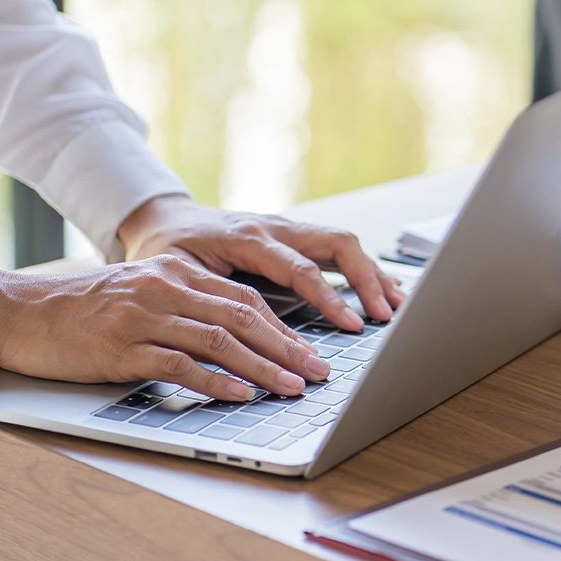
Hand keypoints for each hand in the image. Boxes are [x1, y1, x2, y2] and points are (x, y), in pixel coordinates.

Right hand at [0, 256, 328, 399]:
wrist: (21, 313)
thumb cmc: (88, 311)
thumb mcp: (147, 296)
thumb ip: (192, 310)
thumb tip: (246, 344)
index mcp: (180, 273)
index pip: (247, 299)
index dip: (287, 327)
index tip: (315, 352)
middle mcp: (168, 288)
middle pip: (244, 317)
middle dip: (289, 348)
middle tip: (319, 373)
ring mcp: (145, 316)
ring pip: (219, 340)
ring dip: (263, 367)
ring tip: (293, 387)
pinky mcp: (122, 346)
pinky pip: (179, 364)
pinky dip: (215, 381)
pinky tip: (241, 395)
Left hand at [118, 196, 405, 330]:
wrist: (162, 219)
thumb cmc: (165, 250)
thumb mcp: (174, 274)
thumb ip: (206, 300)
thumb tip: (237, 341)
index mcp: (248, 236)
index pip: (301, 268)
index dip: (330, 298)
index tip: (352, 325)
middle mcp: (277, 227)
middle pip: (338, 243)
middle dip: (367, 279)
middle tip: (386, 315)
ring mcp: (290, 230)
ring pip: (345, 244)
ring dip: (373, 274)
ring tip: (397, 305)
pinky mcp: (296, 239)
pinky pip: (338, 249)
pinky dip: (363, 271)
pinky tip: (383, 291)